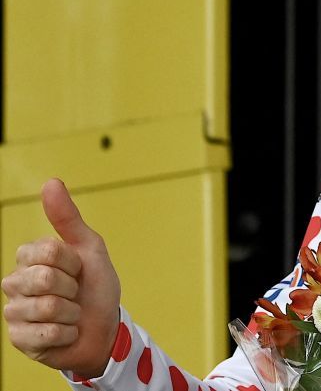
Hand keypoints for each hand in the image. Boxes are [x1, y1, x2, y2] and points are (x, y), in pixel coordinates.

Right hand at [1, 179, 121, 378]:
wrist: (104, 327)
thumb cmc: (95, 286)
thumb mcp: (89, 247)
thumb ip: (67, 217)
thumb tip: (51, 182)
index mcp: (30, 258)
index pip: (47, 251)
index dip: (72, 261)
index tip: (79, 269)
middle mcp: (15, 283)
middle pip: (44, 278)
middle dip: (72, 287)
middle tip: (75, 293)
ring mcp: (15, 312)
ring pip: (46, 307)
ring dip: (71, 312)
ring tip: (71, 313)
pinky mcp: (19, 339)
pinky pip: (45, 334)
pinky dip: (66, 333)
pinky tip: (66, 332)